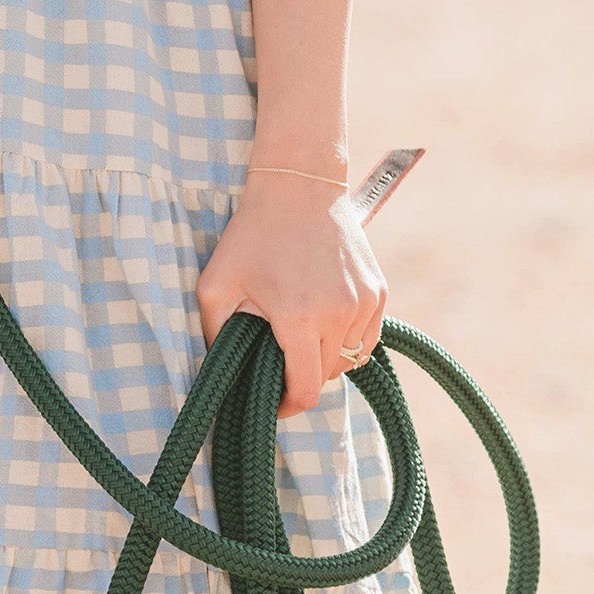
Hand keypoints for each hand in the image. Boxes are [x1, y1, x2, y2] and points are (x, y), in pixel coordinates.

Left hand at [196, 175, 386, 417]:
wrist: (299, 187)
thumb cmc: (252, 234)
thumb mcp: (216, 282)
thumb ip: (214, 333)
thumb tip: (219, 373)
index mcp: (299, 317)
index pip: (304, 390)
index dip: (286, 406)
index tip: (271, 403)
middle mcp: (338, 314)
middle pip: (324, 376)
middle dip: (300, 376)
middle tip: (277, 356)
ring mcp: (364, 303)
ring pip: (348, 359)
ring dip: (324, 358)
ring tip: (299, 334)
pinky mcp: (379, 292)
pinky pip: (366, 338)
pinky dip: (347, 341)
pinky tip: (323, 321)